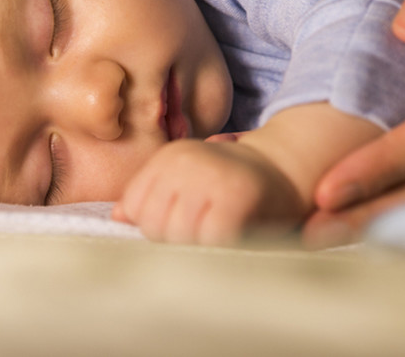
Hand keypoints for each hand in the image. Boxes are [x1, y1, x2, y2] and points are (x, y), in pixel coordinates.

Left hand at [112, 139, 304, 246]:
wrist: (288, 170)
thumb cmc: (232, 185)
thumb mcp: (189, 183)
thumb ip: (153, 198)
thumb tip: (117, 215)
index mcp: (169, 156)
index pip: (134, 206)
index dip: (155, 225)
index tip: (184, 221)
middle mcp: (185, 161)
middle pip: (153, 225)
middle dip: (175, 240)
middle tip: (205, 231)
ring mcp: (210, 177)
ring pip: (178, 237)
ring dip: (199, 247)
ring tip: (219, 235)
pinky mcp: (234, 198)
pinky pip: (209, 241)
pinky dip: (221, 249)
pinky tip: (235, 238)